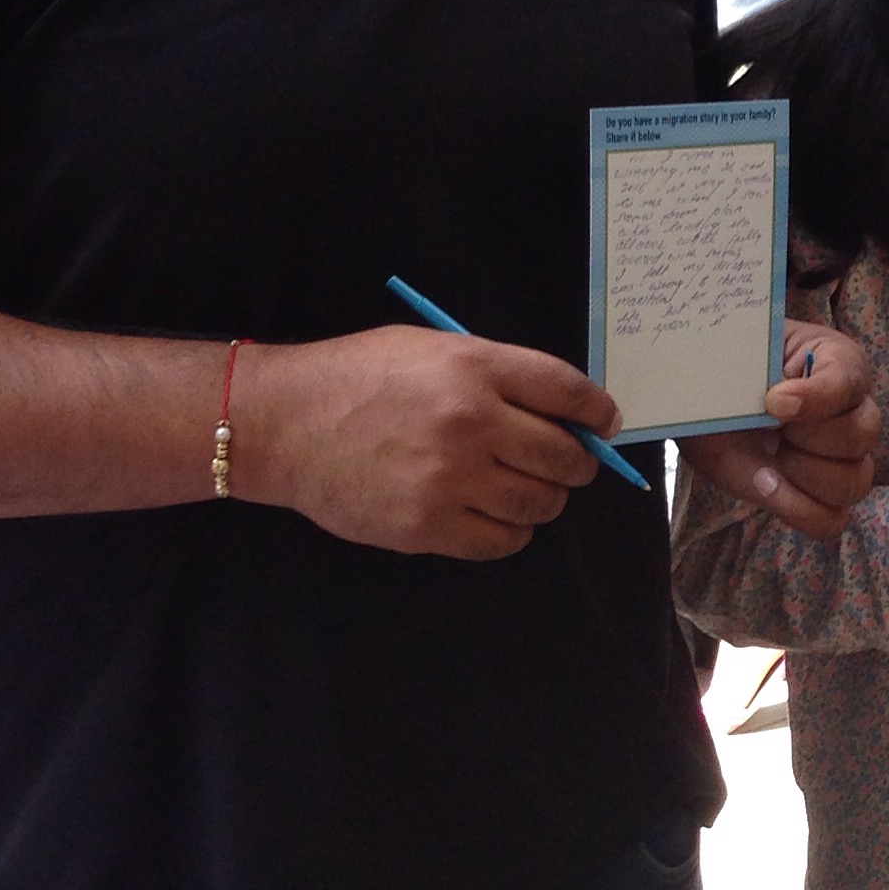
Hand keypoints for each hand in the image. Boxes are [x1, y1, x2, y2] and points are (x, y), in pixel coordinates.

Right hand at [247, 327, 613, 559]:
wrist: (283, 424)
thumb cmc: (358, 376)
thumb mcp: (432, 348)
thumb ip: (497, 374)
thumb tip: (564, 411)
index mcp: (474, 368)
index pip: (568, 393)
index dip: (599, 412)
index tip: (605, 424)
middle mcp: (470, 422)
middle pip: (564, 456)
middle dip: (577, 463)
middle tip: (568, 464)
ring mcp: (449, 479)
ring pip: (539, 504)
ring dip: (545, 500)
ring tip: (526, 489)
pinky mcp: (427, 527)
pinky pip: (502, 541)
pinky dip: (511, 532)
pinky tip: (493, 514)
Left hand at [681, 319, 878, 540]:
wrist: (709, 406)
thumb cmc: (733, 375)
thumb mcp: (738, 361)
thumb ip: (759, 372)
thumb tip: (775, 410)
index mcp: (840, 364)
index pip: (848, 382)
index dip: (815, 397)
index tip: (772, 401)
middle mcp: (855, 412)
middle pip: (862, 434)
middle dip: (809, 435)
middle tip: (770, 426)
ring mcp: (846, 460)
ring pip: (855, 481)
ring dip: (805, 474)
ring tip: (769, 458)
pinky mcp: (824, 498)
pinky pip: (832, 519)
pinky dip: (799, 509)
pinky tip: (768, 484)